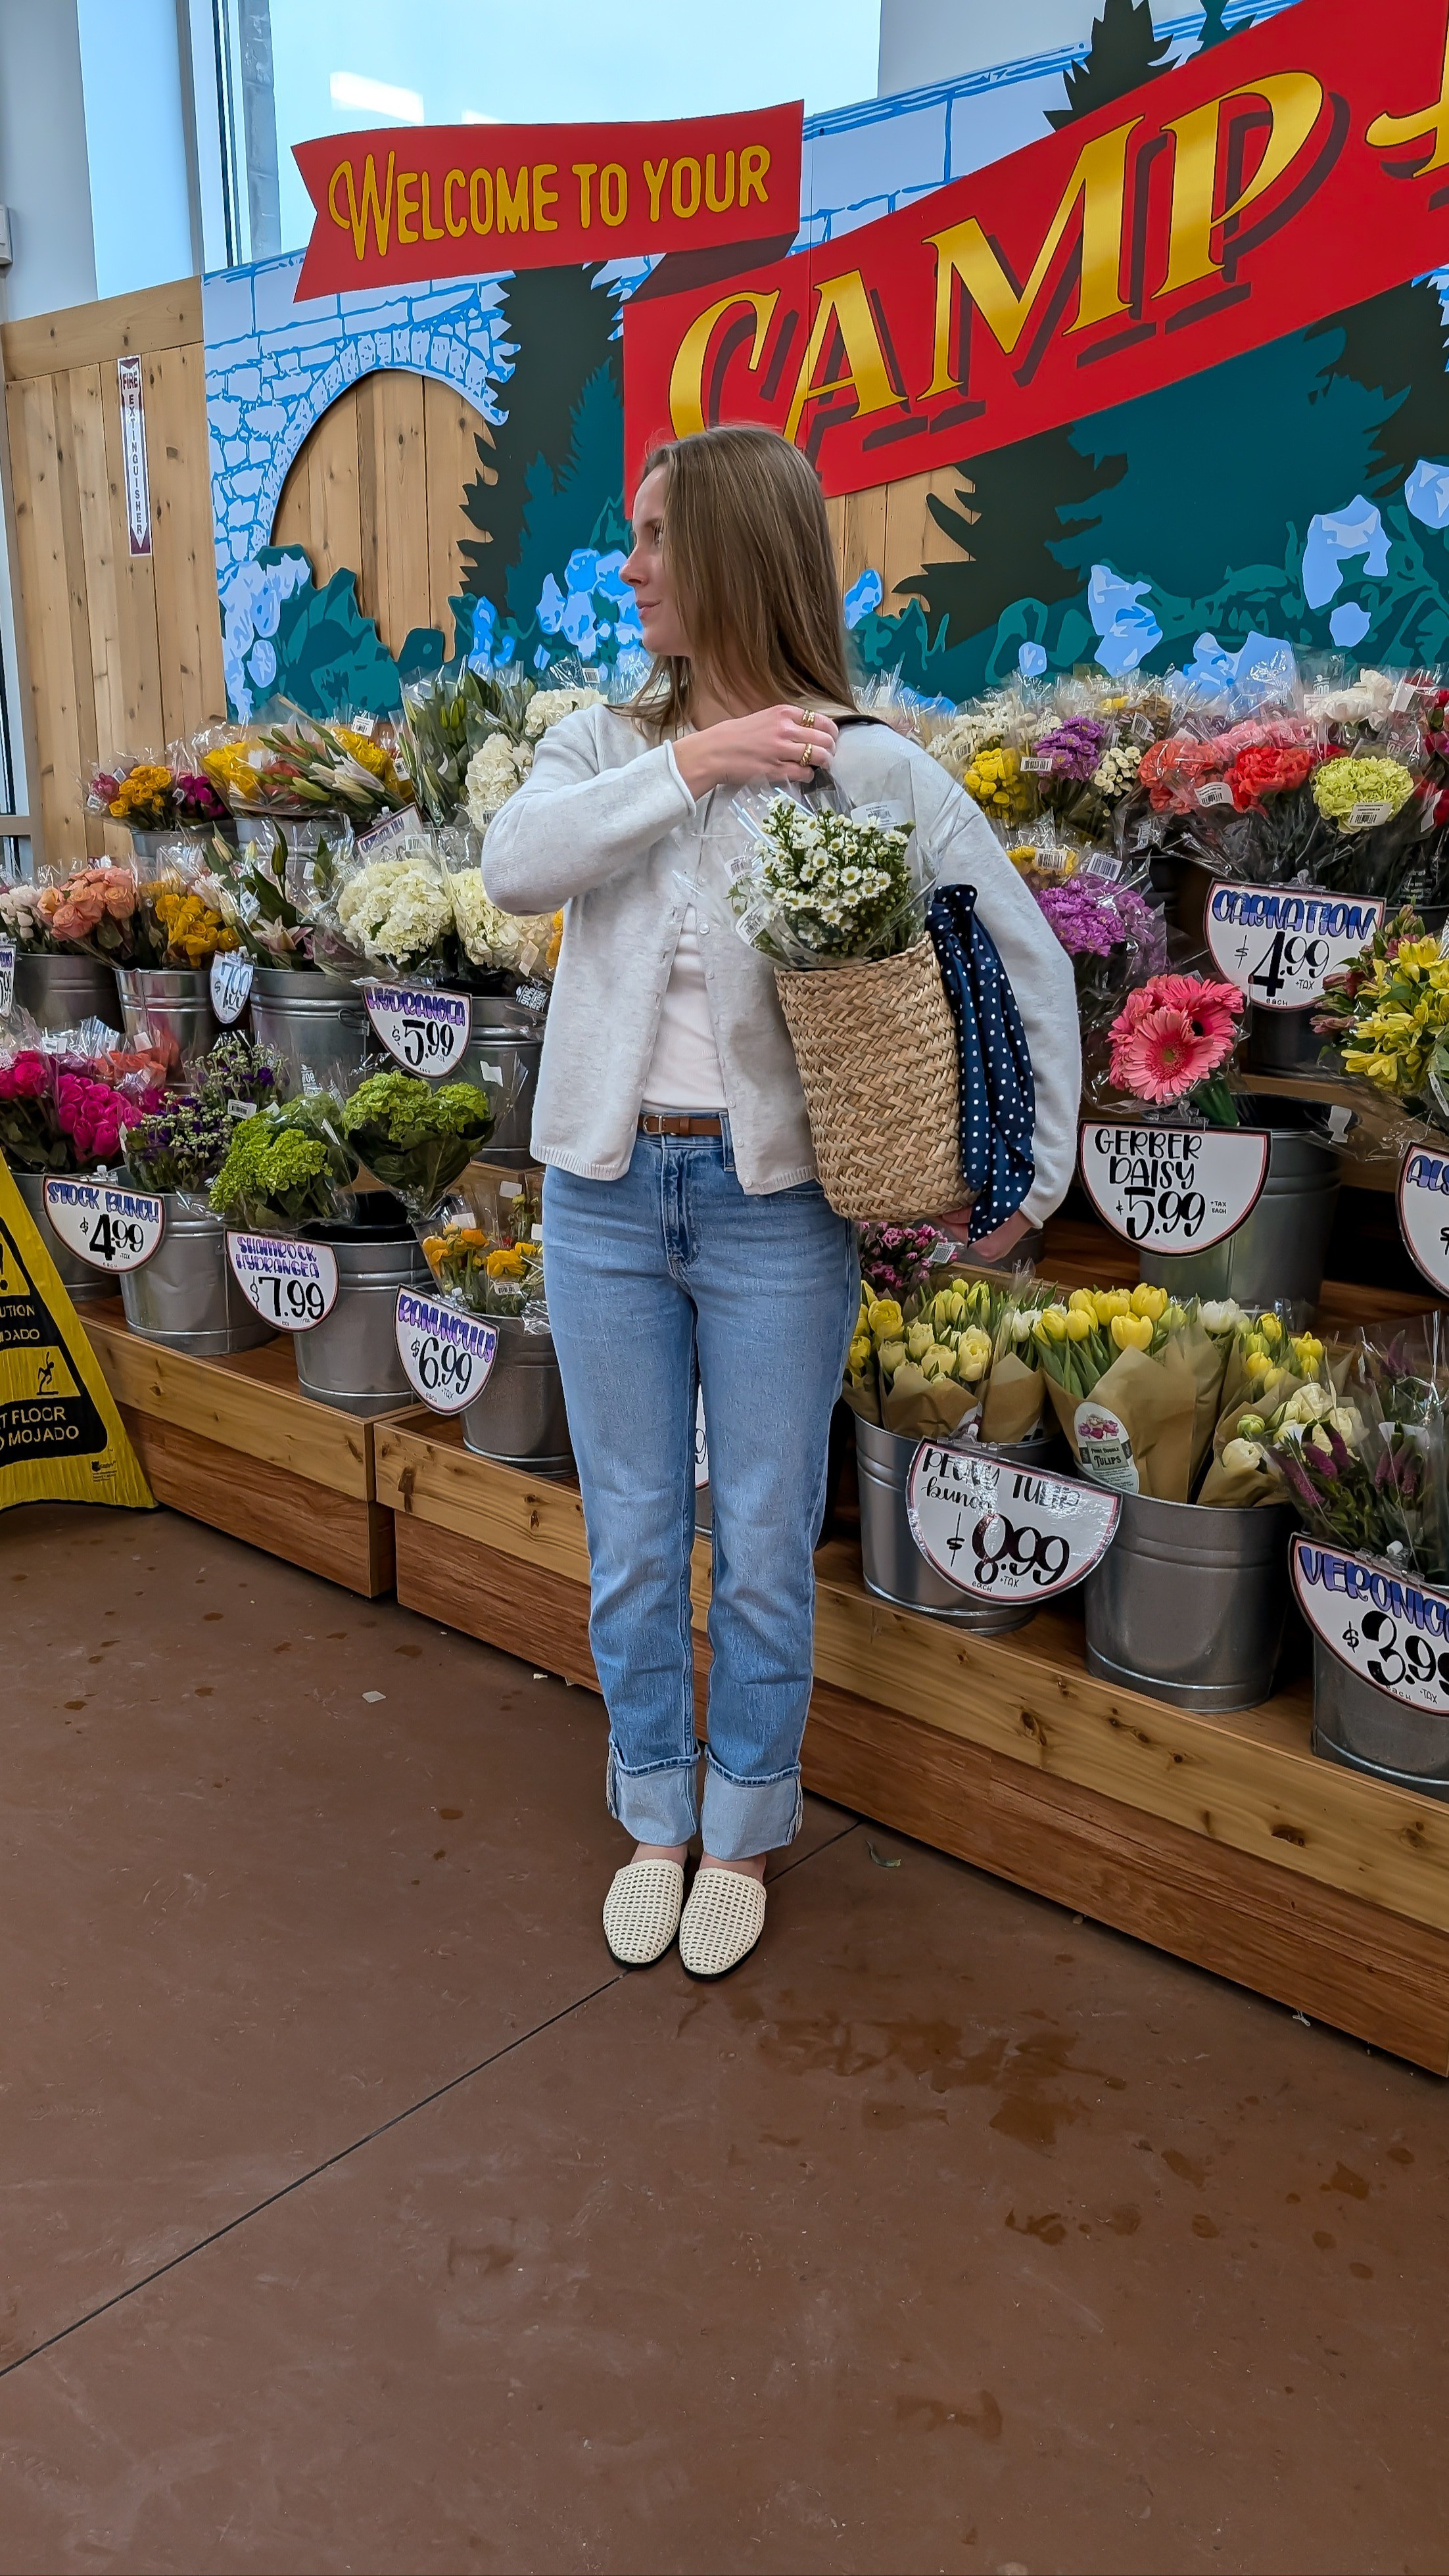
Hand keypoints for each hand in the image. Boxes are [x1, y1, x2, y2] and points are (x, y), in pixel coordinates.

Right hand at [673, 705, 839, 797]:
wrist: (714, 751)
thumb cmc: (735, 735)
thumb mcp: (763, 718)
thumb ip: (786, 722)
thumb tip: (807, 732)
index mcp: (784, 713)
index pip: (821, 721)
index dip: (831, 733)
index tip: (829, 739)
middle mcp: (786, 729)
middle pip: (825, 739)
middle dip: (831, 749)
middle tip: (828, 756)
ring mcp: (782, 751)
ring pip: (820, 757)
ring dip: (825, 763)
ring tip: (821, 766)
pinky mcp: (777, 770)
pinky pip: (805, 773)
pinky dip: (809, 775)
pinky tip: (804, 774)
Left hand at [937, 1206, 1035, 1262]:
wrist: (1036, 1198)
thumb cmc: (1013, 1203)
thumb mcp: (985, 1207)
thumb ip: (963, 1214)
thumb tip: (945, 1215)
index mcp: (985, 1248)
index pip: (956, 1231)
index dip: (945, 1219)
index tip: (934, 1208)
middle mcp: (989, 1253)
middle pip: (962, 1233)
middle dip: (953, 1219)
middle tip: (942, 1204)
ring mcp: (994, 1249)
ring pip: (970, 1232)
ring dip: (962, 1219)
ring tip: (952, 1204)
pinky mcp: (998, 1240)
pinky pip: (979, 1231)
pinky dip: (973, 1220)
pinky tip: (968, 1208)